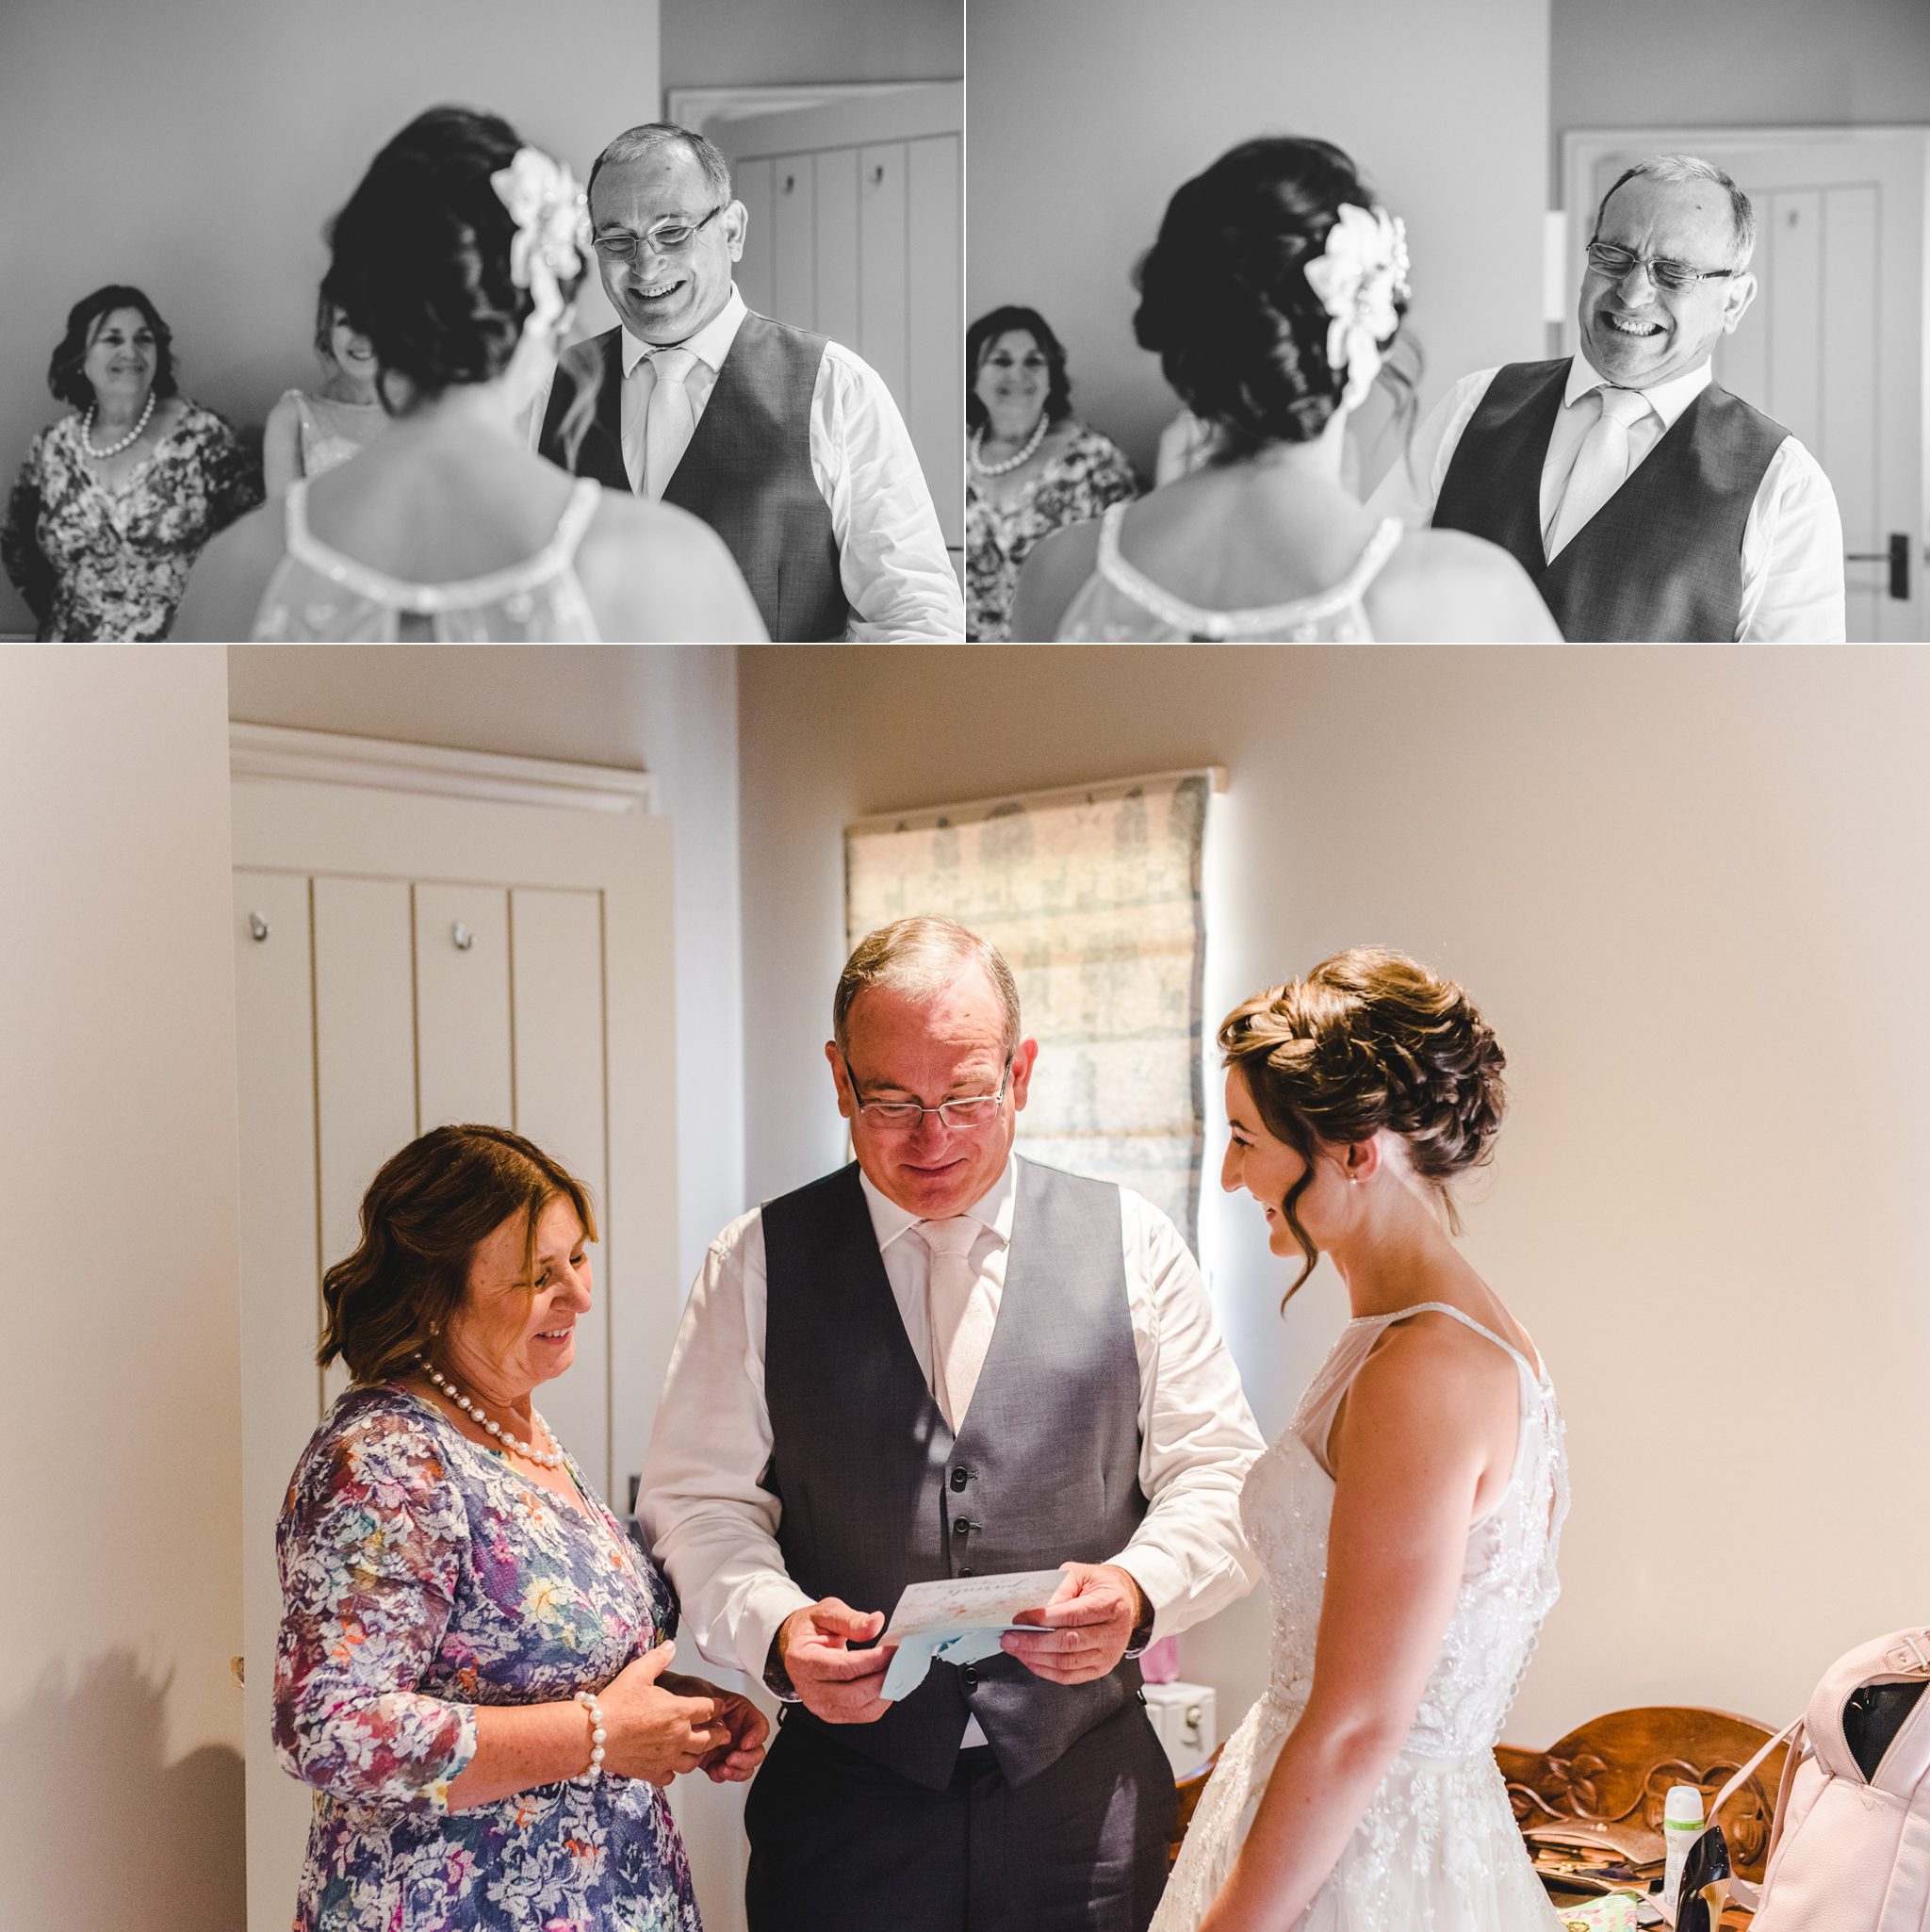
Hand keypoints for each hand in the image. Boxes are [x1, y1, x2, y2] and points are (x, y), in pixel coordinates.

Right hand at [596, 1641, 732, 1785]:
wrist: (593, 1735)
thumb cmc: (615, 1703)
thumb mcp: (638, 1672)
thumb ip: (658, 1658)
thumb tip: (671, 1646)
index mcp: (679, 1711)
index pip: (709, 1709)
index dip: (716, 1707)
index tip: (719, 1707)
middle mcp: (677, 1737)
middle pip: (709, 1739)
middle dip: (718, 1735)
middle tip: (722, 1733)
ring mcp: (666, 1758)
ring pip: (693, 1762)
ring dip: (698, 1754)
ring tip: (698, 1749)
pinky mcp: (651, 1772)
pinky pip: (671, 1776)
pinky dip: (673, 1771)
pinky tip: (669, 1763)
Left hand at [661, 1671, 769, 1781]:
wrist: (665, 1707)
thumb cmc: (684, 1692)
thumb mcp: (701, 1692)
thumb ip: (712, 1703)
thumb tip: (720, 1710)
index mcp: (738, 1711)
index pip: (758, 1724)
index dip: (757, 1735)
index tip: (746, 1743)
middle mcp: (735, 1730)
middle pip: (755, 1749)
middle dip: (747, 1758)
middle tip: (732, 1759)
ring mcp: (725, 1746)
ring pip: (743, 1765)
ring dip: (736, 1771)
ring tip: (723, 1769)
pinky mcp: (712, 1759)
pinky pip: (724, 1772)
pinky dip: (721, 1775)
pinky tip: (714, 1771)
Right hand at [777, 1597, 893, 1724]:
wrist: (797, 1647)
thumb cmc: (811, 1629)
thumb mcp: (826, 1612)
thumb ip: (851, 1619)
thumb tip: (876, 1623)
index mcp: (803, 1661)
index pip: (842, 1668)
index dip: (871, 1661)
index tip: (892, 1650)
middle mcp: (809, 1690)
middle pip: (853, 1694)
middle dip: (883, 1678)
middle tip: (903, 1661)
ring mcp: (821, 1706)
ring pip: (861, 1709)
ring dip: (886, 1691)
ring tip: (901, 1670)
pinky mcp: (834, 1714)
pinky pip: (863, 1715)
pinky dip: (882, 1700)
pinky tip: (891, 1682)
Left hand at [1000, 1563, 1146, 1684]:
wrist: (1123, 1601)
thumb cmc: (1099, 1586)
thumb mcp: (1080, 1573)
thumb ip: (1060, 1588)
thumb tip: (1037, 1609)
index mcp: (1110, 1604)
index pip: (1073, 1615)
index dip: (1043, 1619)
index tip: (1020, 1618)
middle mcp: (1113, 1633)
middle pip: (1069, 1643)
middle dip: (1034, 1642)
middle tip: (1011, 1637)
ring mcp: (1108, 1655)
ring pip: (1067, 1663)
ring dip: (1036, 1657)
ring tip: (1016, 1648)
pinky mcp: (1101, 1669)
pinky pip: (1070, 1677)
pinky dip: (1046, 1670)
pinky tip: (1031, 1660)